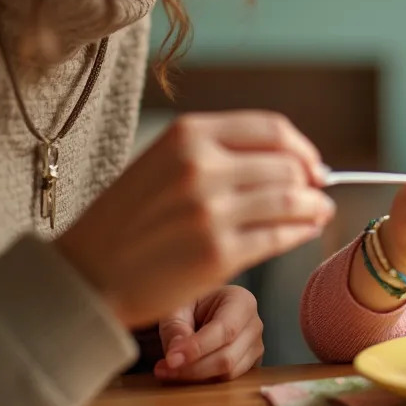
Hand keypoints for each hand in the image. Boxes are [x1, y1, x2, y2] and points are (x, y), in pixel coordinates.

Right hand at [56, 111, 334, 328]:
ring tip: (318, 212)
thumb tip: (291, 159)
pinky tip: (306, 230)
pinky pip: (281, 236)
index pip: (271, 128)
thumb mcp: (163, 164)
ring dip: (315, 206)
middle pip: (288, 165)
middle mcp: (201, 167)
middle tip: (316, 193)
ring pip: (293, 200)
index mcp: (188, 136)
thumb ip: (219, 155)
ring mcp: (212, 212)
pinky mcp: (220, 254)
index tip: (310, 164)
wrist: (86, 276)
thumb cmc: (128, 220)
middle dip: (311, 180)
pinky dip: (303, 231)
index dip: (301, 148)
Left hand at [154, 286, 264, 382]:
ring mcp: (256, 347)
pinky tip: (184, 373)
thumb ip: (175, 329)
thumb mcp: (178, 309)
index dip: (197, 348)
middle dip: (192, 368)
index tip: (171, 359)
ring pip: (228, 373)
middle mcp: (254, 325)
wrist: (206, 310)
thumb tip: (175, 357)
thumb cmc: (193, 305)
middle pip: (227, 357)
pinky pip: (228, 381)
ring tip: (167, 371)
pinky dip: (203, 381)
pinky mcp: (250, 365)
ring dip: (195, 377)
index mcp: (241, 301)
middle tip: (162, 368)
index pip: (224, 330)